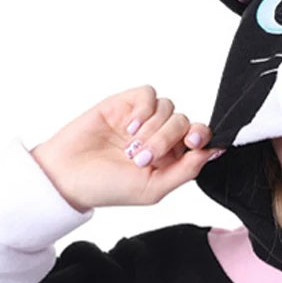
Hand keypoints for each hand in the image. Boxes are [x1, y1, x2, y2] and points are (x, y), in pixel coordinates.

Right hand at [30, 84, 224, 211]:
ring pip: (169, 108)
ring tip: (131, 148)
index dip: (201, 136)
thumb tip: (215, 152)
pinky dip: (143, 110)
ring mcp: (143, 120)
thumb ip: (187, 170)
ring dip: (153, 129)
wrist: (66, 176)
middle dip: (167, 139)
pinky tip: (128, 127)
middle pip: (184, 122)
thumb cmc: (107, 187)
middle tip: (143, 157)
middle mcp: (160, 137)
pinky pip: (149, 94)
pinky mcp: (125, 105)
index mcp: (172, 158)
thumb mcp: (153, 188)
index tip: (192, 142)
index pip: (199, 138)